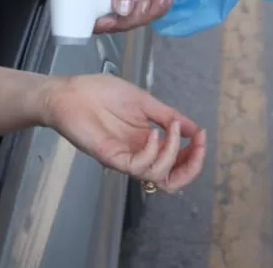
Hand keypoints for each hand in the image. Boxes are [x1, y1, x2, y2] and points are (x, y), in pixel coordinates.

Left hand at [42, 74, 206, 193]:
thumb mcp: (144, 102)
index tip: (202, 135)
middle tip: (198, 146)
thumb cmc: (102, 94)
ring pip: (158, 176)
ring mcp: (125, 158)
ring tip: (172, 129)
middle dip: (191, 166)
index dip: (194, 155)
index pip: (176, 163)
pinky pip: (138, 166)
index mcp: (148, 143)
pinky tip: (153, 132)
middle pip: (171, 180)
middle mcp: (139, 155)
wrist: (70, 92)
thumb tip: (194, 128)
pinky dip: (152, 153)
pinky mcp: (111, 157)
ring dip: (172, 153)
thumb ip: (169, 116)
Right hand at [93, 0, 172, 33]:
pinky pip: (151, 14)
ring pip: (134, 19)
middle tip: (145, 2)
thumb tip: (120, 11)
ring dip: (149, 13)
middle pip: (116, 20)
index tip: (110, 22)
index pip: (91, 11)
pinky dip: (160, 9)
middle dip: (132, 17)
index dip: (98, 22)